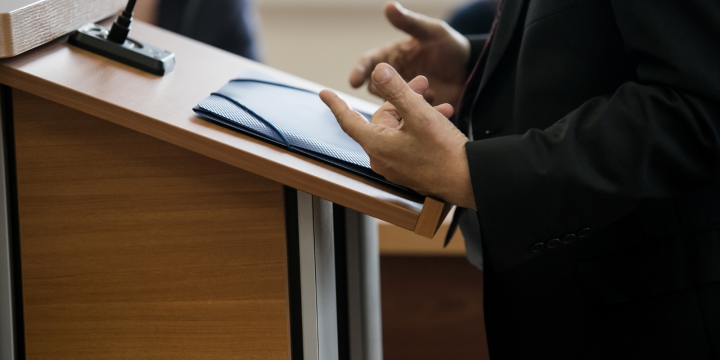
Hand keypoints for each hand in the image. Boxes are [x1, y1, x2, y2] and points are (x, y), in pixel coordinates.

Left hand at [322, 63, 476, 208]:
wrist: (468, 181)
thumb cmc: (444, 151)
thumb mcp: (419, 114)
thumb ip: (396, 90)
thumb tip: (378, 71)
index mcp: (376, 145)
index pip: (348, 120)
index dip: (336, 103)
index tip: (324, 93)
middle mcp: (381, 158)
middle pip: (383, 119)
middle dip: (402, 99)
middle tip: (424, 85)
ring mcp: (396, 166)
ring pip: (399, 129)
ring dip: (417, 112)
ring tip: (441, 105)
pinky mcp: (410, 170)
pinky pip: (408, 142)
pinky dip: (421, 128)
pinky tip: (442, 119)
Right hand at [349, 2, 470, 107]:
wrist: (469, 72)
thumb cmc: (449, 47)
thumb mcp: (433, 32)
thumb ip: (411, 23)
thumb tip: (389, 6)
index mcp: (389, 56)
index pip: (367, 63)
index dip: (359, 71)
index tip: (354, 82)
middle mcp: (391, 78)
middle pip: (375, 88)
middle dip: (386, 90)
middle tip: (405, 88)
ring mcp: (401, 97)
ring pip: (391, 106)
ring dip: (404, 102)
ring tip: (428, 94)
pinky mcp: (413, 113)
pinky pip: (409, 117)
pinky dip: (419, 113)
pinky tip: (437, 103)